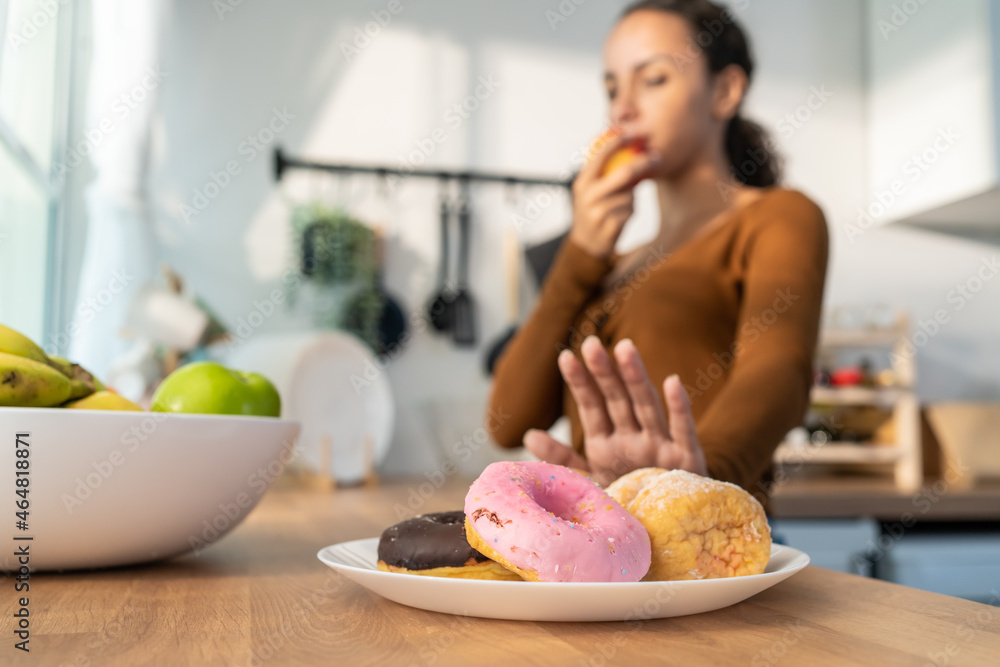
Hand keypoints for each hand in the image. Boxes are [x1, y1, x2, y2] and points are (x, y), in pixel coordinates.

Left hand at [524, 336, 706, 486]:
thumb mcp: (591, 480)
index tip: (565, 356)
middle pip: (616, 399)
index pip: (591, 406)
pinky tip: (672, 382)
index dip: (580, 382)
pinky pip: (683, 432)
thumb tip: (528, 434)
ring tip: (625, 348)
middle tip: (591, 343)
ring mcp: (659, 446)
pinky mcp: (685, 460)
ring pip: (646, 406)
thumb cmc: (629, 500)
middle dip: (604, 372)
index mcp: (607, 442)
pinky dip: (679, 408)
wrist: (668, 534)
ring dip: (635, 378)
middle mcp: (633, 438)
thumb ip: (563, 459)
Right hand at [568, 129, 659, 259]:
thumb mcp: (592, 190)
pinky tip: (619, 220)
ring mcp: (597, 212)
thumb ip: (605, 173)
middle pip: (622, 173)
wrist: (586, 245)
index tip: (632, 132)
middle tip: (656, 157)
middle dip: (641, 163)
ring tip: (619, 207)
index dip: (616, 141)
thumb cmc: (595, 210)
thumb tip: (631, 149)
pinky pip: (630, 212)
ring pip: (629, 195)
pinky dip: (630, 213)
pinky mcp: (608, 227)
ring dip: (631, 199)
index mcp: (582, 182)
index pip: (599, 156)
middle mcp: (587, 195)